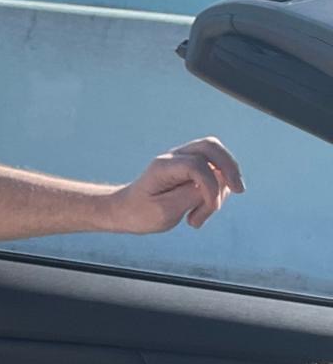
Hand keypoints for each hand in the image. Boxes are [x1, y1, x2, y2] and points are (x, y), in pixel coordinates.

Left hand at [105, 137, 244, 233]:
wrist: (124, 211)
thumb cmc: (140, 213)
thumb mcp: (165, 211)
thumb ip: (192, 195)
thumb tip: (219, 182)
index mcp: (162, 166)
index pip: (197, 165)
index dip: (210, 187)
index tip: (206, 211)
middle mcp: (173, 157)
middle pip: (211, 146)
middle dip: (230, 168)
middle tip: (239, 191)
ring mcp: (181, 160)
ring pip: (215, 158)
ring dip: (220, 187)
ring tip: (198, 217)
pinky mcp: (188, 168)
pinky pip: (213, 170)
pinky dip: (216, 190)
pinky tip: (200, 211)